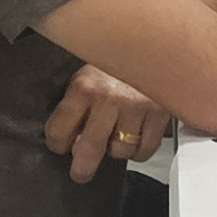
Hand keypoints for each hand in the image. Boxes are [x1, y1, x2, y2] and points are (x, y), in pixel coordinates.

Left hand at [43, 65, 173, 182]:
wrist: (157, 43)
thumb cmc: (119, 60)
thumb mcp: (90, 72)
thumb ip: (79, 103)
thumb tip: (74, 139)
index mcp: (84, 87)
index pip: (59, 130)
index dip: (57, 143)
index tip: (61, 145)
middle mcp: (109, 99)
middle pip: (89, 149)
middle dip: (82, 168)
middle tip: (80, 173)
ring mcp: (136, 109)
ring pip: (120, 152)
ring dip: (116, 151)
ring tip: (117, 138)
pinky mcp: (159, 115)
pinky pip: (145, 150)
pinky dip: (139, 152)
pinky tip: (136, 140)